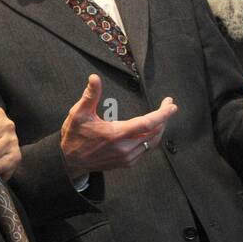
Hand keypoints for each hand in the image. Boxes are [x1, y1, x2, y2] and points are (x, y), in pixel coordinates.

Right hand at [59, 74, 176, 178]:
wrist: (71, 161)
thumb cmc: (74, 136)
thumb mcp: (78, 113)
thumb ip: (90, 95)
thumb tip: (94, 78)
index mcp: (116, 134)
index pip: (148, 123)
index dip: (163, 114)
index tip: (171, 105)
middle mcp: (125, 148)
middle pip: (155, 132)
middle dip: (164, 118)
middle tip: (168, 106)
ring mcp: (127, 157)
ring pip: (152, 142)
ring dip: (159, 129)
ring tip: (161, 117)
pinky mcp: (127, 163)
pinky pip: (146, 150)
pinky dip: (151, 139)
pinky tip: (149, 131)